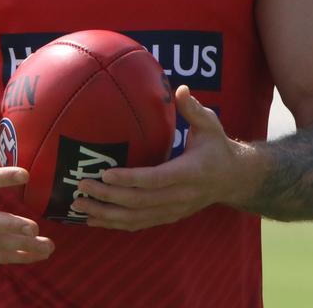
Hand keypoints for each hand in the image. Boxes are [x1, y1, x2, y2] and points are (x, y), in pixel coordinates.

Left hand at [70, 86, 252, 230]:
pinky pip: (138, 224)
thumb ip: (194, 109)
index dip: (130, 180)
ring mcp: (173, 210)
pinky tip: (92, 219)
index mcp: (190, 173)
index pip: (156, 179)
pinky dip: (114, 223)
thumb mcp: (211, 125)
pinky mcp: (167, 217)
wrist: (234, 180)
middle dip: (108, 197)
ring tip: (78, 205)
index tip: (106, 174)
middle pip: (139, 202)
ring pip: (135, 218)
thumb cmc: (217, 147)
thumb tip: (180, 89)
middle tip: (81, 186)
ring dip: (105, 214)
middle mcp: (180, 196)